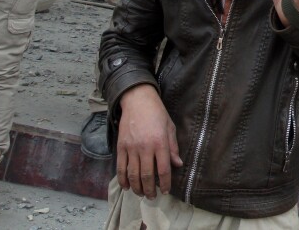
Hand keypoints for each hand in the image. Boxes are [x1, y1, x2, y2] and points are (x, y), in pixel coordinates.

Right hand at [116, 84, 182, 198]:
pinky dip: (123, 180)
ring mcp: (131, 148)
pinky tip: (126, 186)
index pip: (163, 169)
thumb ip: (173, 148)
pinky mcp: (120, 147)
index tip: (166, 191)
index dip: (165, 183)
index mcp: (160, 143)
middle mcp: (145, 147)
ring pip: (132, 175)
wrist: (138, 101)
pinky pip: (120, 168)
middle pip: (146, 176)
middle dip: (149, 190)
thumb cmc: (157, 113)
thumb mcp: (170, 128)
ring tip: (141, 194)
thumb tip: (178, 165)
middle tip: (152, 197)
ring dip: (136, 188)